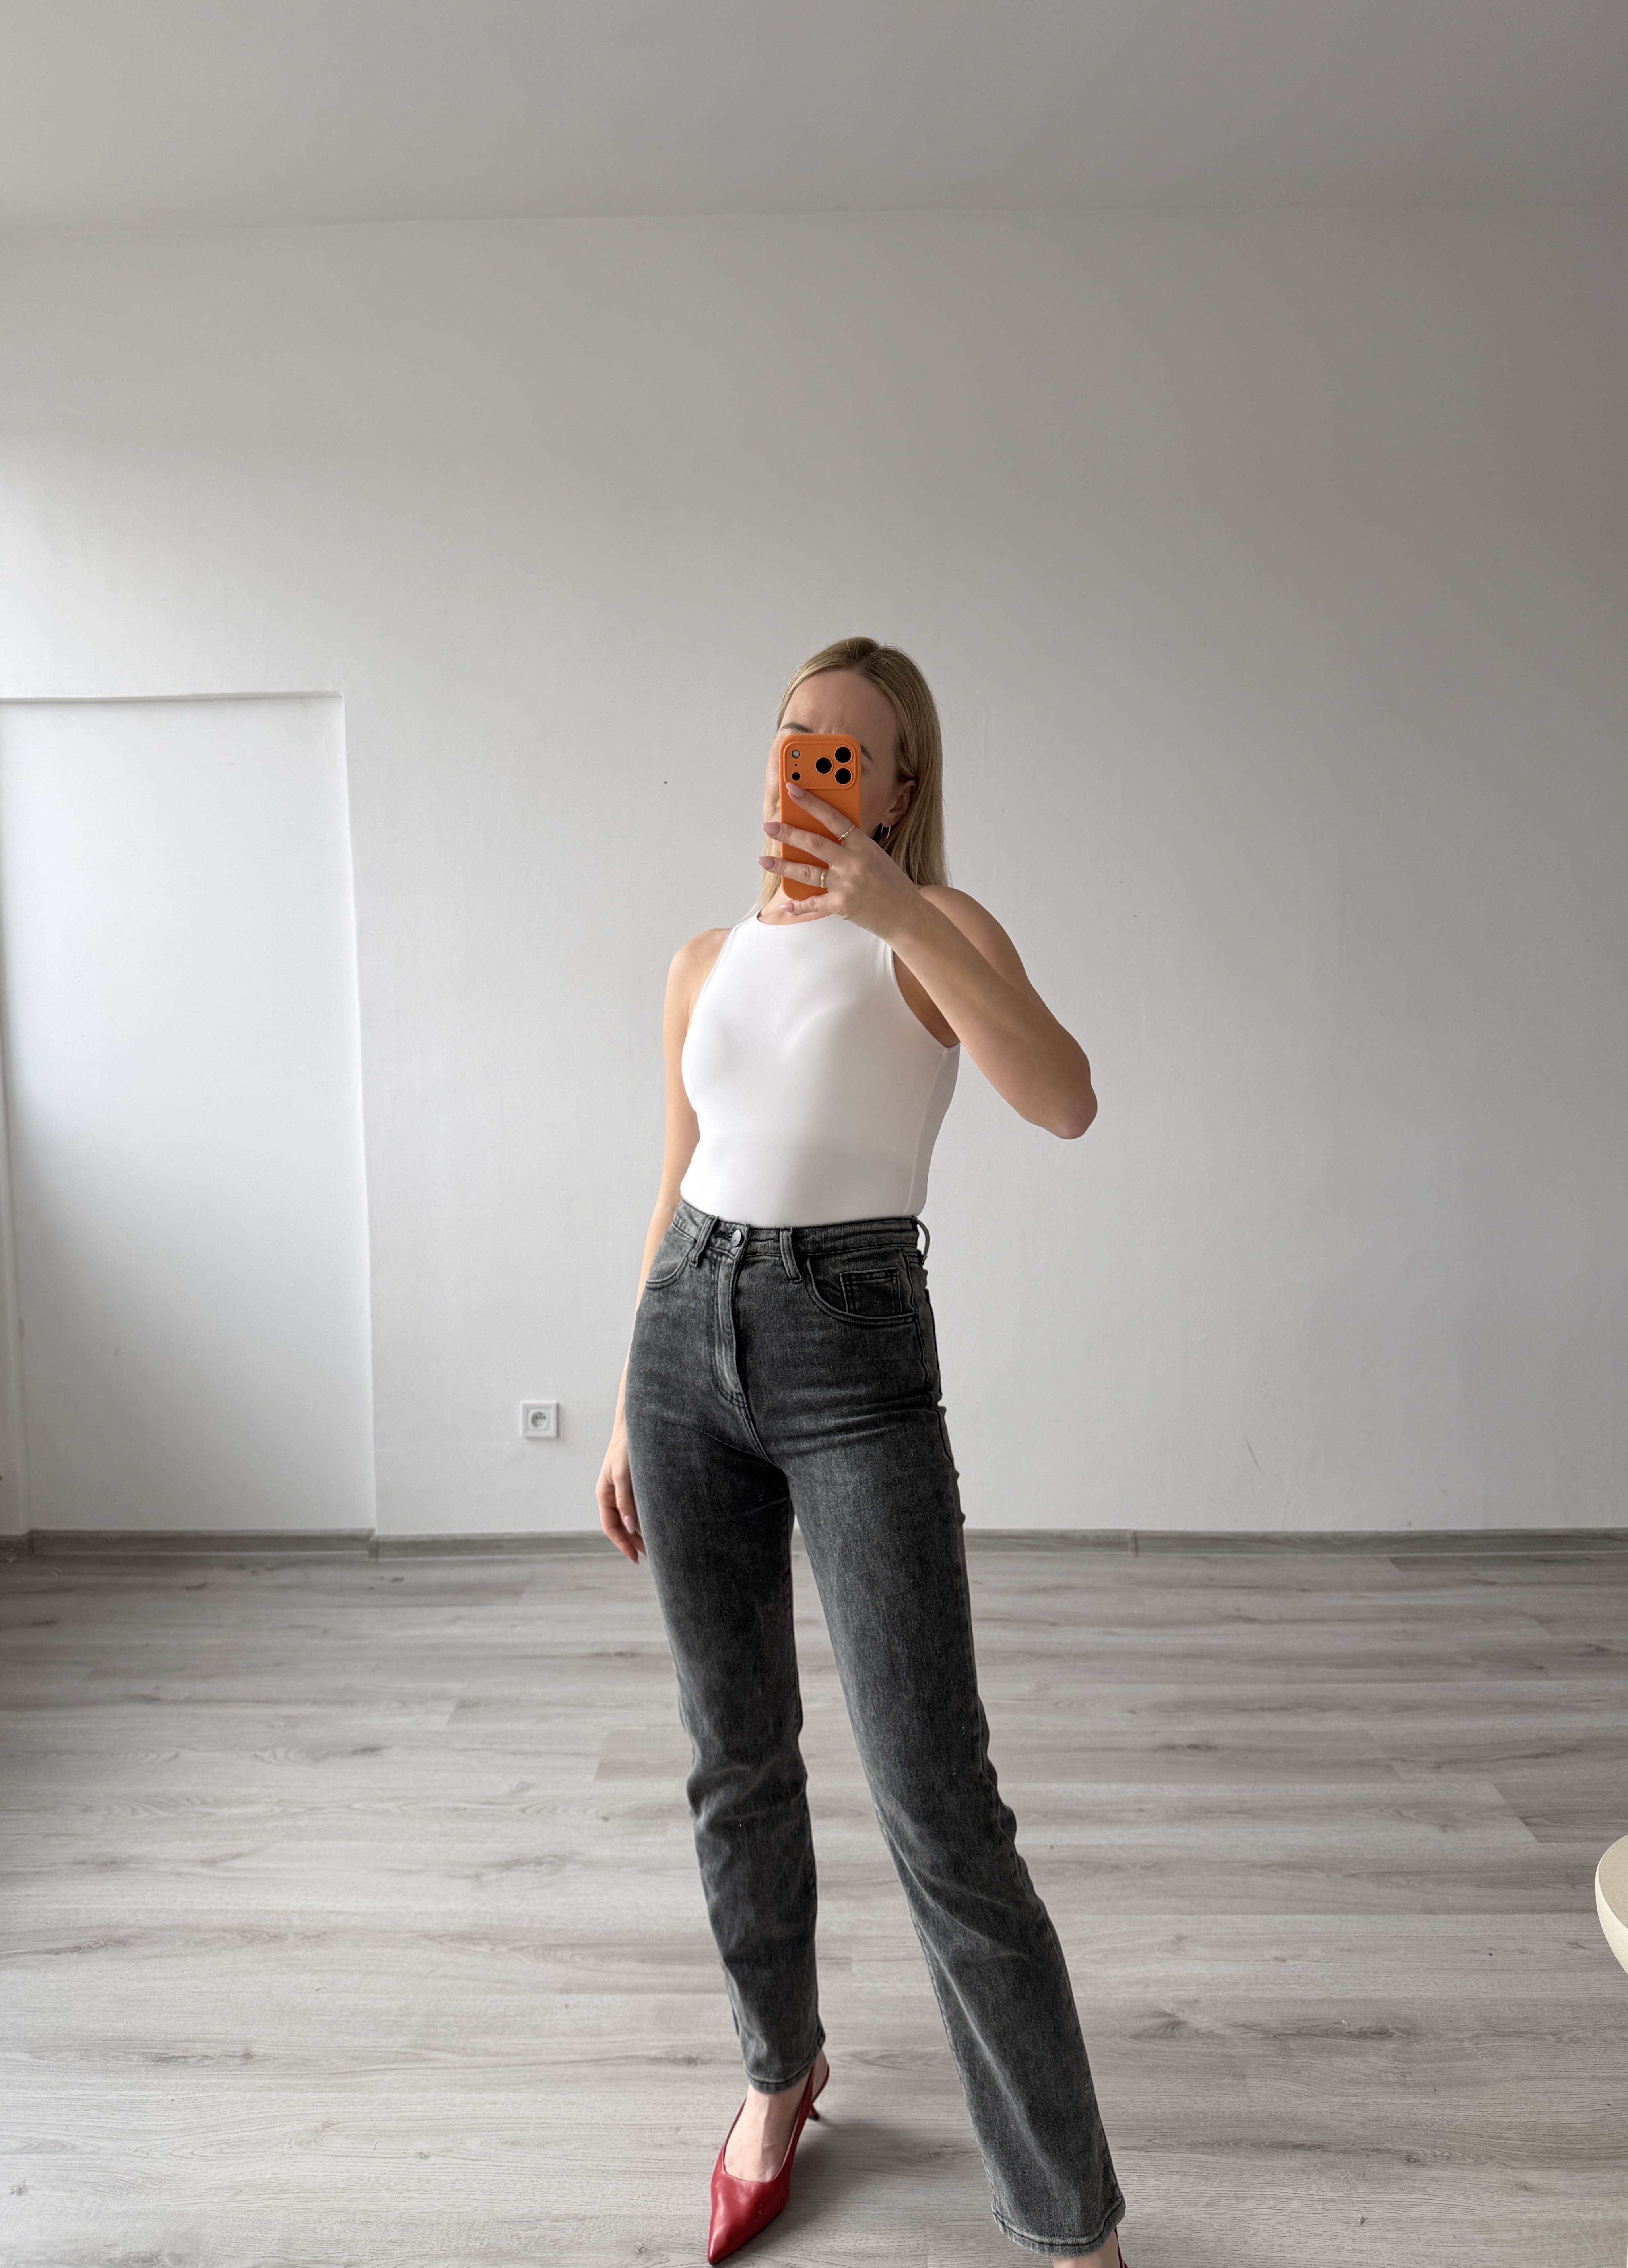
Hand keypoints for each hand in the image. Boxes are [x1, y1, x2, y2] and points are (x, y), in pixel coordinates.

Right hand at [595, 1419, 643, 1563]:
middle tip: (651, 1556)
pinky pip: (638, 1506)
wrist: (636, 1424)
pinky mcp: (634, 1484)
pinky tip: (657, 1522)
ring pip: (630, 1517)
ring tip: (657, 1544)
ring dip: (641, 1531)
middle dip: (633, 1541)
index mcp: (604, 1494)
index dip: (622, 1544)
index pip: (611, 1527)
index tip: (636, 1557)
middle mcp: (612, 1494)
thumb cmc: (626, 1447)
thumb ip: (626, 1501)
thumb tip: (630, 1527)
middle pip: (621, 1526)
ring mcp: (623, 1490)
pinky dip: (645, 1517)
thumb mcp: (624, 1475)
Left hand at [759, 784, 921, 940]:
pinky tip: (786, 905)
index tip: (792, 790)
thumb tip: (821, 834)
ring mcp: (847, 884)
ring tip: (764, 860)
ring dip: (782, 866)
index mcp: (863, 844)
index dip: (811, 802)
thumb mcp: (875, 856)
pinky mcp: (842, 905)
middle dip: (788, 832)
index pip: (833, 817)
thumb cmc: (891, 883)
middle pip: (814, 843)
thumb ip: (851, 846)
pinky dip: (798, 906)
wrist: (907, 915)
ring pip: (807, 872)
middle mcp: (854, 862)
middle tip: (769, 825)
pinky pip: (813, 904)